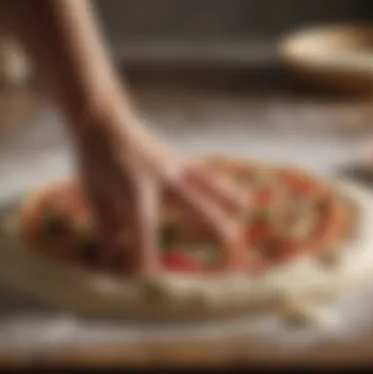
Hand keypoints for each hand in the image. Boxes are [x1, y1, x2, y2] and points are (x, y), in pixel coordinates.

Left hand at [73, 106, 249, 275]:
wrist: (103, 121)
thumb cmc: (95, 161)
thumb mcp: (96, 197)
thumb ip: (109, 230)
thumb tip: (113, 262)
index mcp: (135, 190)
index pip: (145, 229)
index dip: (150, 255)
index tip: (155, 280)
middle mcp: (160, 178)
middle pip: (192, 204)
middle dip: (213, 224)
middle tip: (232, 242)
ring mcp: (172, 165)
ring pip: (205, 182)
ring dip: (227, 196)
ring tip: (246, 208)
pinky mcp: (175, 157)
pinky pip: (200, 171)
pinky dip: (216, 181)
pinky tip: (228, 188)